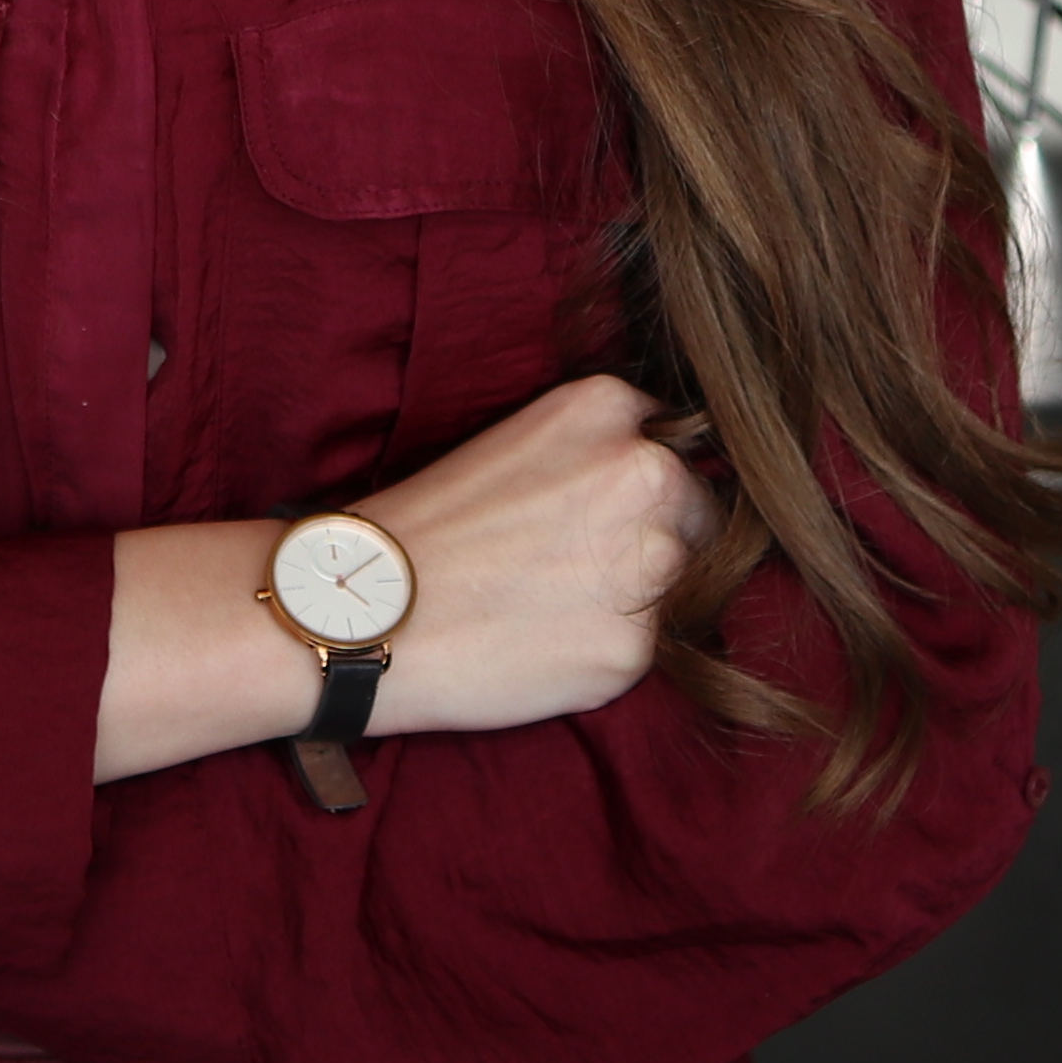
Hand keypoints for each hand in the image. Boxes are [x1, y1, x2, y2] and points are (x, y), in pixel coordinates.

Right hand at [85, 376, 722, 784]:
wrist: (363, 609)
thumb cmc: (426, 527)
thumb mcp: (519, 443)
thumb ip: (597, 452)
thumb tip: (671, 488)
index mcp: (608, 407)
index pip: (677, 449)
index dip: (642, 493)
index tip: (603, 519)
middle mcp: (644, 472)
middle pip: (698, 516)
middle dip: (656, 546)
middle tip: (573, 574)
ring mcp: (648, 561)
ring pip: (685, 588)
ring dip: (640, 604)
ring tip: (554, 611)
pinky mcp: (636, 644)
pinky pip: (650, 650)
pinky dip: (606, 655)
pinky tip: (544, 645)